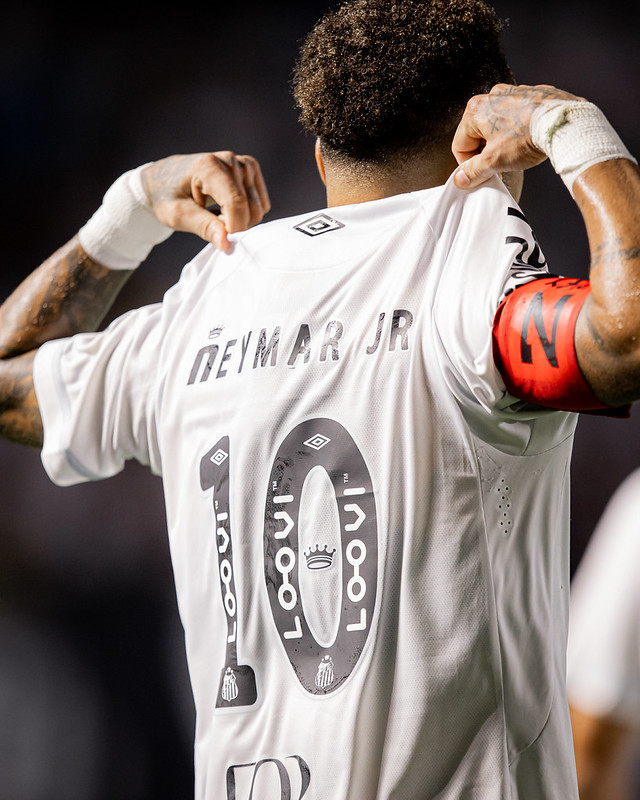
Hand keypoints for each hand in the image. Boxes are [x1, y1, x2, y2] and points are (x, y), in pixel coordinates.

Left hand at [140, 152, 270, 252]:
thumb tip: (227, 243)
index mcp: (208, 166)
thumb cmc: (167, 196)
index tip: (221, 242)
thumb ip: (203, 227)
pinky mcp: (251, 169)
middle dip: (235, 226)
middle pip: (250, 208)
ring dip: (241, 220)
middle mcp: (230, 160)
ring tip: (217, 214)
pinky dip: (247, 213)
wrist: (165, 178)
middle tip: (211, 223)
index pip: (235, 203)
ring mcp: (243, 163)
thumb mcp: (177, 215)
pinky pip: (261, 204)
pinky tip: (227, 209)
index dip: (233, 228)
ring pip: (258, 208)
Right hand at [452, 84, 585, 189]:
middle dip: (486, 153)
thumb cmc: (528, 136)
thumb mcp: (494, 161)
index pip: (460, 145)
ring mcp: (511, 93)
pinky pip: (516, 117)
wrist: (562, 123)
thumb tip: (461, 179)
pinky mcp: (530, 95)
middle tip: (499, 166)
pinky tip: (527, 140)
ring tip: (516, 153)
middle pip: (478, 134)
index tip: (479, 174)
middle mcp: (491, 97)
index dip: (468, 165)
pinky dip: (517, 131)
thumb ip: (473, 171)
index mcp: (475, 110)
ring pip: (497, 125)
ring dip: (501, 142)